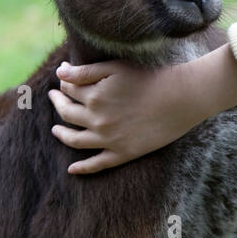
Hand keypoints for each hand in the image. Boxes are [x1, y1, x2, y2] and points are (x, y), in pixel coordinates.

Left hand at [48, 44, 236, 173]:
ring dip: (61, 134)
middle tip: (54, 97)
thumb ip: (85, 71)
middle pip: (67, 114)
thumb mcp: (117, 67)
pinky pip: (97, 164)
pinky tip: (72, 169)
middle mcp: (96, 120)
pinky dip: (82, 168)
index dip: (64, 84)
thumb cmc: (153, 77)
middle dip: (57, 103)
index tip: (62, 81)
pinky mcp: (123, 153)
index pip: (69, 90)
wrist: (182, 98)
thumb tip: (60, 73)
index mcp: (94, 96)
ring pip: (75, 140)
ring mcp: (108, 139)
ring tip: (55, 130)